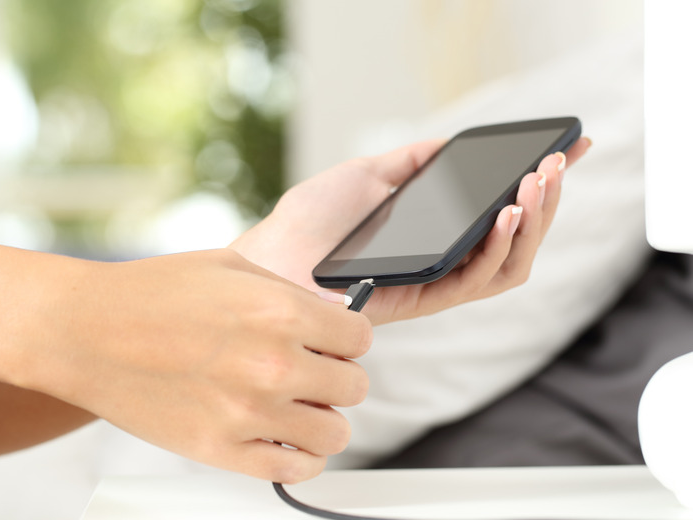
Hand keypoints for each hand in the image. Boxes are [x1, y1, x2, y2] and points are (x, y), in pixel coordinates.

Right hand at [17, 249, 371, 482]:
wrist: (85, 332)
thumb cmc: (151, 294)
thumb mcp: (231, 267)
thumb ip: (292, 292)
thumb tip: (335, 318)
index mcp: (279, 311)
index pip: (360, 338)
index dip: (347, 339)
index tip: (332, 343)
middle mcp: (272, 363)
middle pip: (354, 386)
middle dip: (336, 376)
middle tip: (310, 371)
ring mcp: (248, 412)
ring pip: (334, 432)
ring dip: (323, 418)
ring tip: (297, 405)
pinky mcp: (221, 450)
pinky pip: (294, 469)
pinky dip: (300, 457)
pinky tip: (284, 436)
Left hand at [230, 138, 590, 324]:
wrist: (275, 255)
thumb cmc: (313, 219)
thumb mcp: (366, 175)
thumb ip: (411, 162)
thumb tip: (449, 143)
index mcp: (437, 234)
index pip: (502, 213)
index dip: (540, 187)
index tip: (570, 150)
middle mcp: (444, 262)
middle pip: (516, 240)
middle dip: (546, 200)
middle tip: (559, 161)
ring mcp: (437, 283)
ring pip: (509, 264)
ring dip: (534, 222)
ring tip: (540, 181)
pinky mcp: (424, 299)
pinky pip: (477, 279)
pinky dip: (499, 246)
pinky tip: (508, 212)